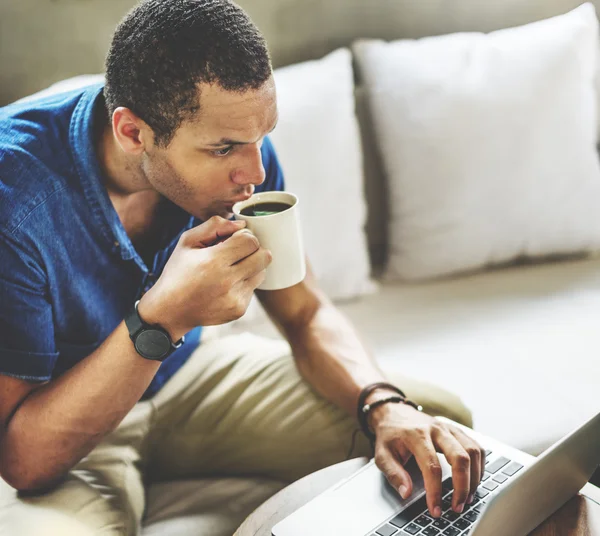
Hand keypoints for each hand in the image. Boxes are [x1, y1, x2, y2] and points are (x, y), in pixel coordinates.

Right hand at [138, 216, 271, 337]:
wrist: (170, 311)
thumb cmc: (178, 272)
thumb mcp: (187, 242)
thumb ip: (215, 226)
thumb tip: (242, 224)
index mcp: (213, 261)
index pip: (250, 241)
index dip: (244, 236)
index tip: (233, 240)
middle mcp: (227, 281)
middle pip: (264, 256)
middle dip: (253, 250)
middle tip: (237, 253)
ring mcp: (235, 298)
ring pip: (262, 272)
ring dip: (251, 267)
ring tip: (230, 269)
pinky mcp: (239, 310)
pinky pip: (253, 289)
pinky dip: (244, 283)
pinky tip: (225, 285)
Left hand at [369, 398, 485, 518]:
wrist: (394, 412)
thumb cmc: (389, 434)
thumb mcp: (381, 454)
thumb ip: (393, 474)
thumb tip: (406, 493)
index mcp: (416, 435)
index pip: (432, 467)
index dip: (435, 491)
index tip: (435, 509)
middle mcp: (436, 429)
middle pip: (459, 458)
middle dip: (462, 487)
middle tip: (457, 506)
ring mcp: (448, 428)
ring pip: (472, 451)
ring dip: (474, 478)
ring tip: (467, 498)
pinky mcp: (456, 430)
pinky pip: (476, 447)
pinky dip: (479, 466)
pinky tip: (473, 480)